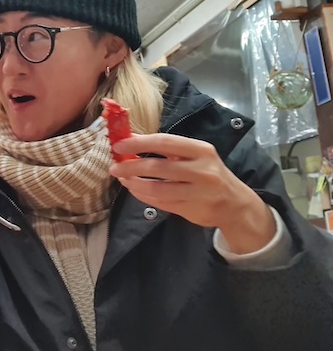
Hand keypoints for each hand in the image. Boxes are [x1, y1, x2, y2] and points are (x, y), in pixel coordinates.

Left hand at [110, 133, 275, 253]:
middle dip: (131, 167)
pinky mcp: (192, 210)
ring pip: (157, 188)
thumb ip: (167, 149)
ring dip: (134, 184)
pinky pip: (160, 202)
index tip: (118, 145)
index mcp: (201, 150)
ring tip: (122, 179)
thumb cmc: (209, 174)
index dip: (139, 143)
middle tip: (114, 167)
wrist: (235, 204)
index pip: (165, 142)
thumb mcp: (195, 156)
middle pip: (158, 167)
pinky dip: (143, 196)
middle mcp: (202, 170)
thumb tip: (131, 140)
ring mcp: (198, 192)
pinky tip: (134, 190)